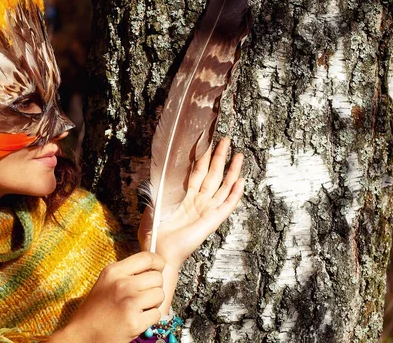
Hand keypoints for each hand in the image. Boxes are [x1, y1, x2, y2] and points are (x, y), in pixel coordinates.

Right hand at [51, 252, 165, 342]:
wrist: (83, 335)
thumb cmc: (95, 309)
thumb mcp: (106, 282)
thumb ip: (127, 272)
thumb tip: (153, 267)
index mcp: (114, 272)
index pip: (147, 258)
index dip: (158, 262)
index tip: (159, 267)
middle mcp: (122, 284)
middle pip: (157, 277)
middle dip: (155, 286)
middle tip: (144, 295)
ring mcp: (129, 303)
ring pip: (160, 295)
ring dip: (153, 303)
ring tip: (139, 307)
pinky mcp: (135, 322)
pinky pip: (157, 314)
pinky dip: (150, 318)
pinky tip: (137, 318)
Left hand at [138, 137, 244, 268]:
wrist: (159, 251)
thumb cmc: (154, 234)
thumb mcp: (151, 207)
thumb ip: (155, 192)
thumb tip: (154, 176)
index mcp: (185, 197)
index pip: (197, 172)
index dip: (202, 157)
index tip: (205, 141)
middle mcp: (199, 201)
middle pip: (212, 174)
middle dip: (219, 157)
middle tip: (225, 140)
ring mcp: (207, 210)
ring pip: (223, 186)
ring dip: (231, 171)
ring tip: (239, 155)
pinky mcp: (212, 220)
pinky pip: (227, 205)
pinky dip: (235, 194)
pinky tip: (241, 182)